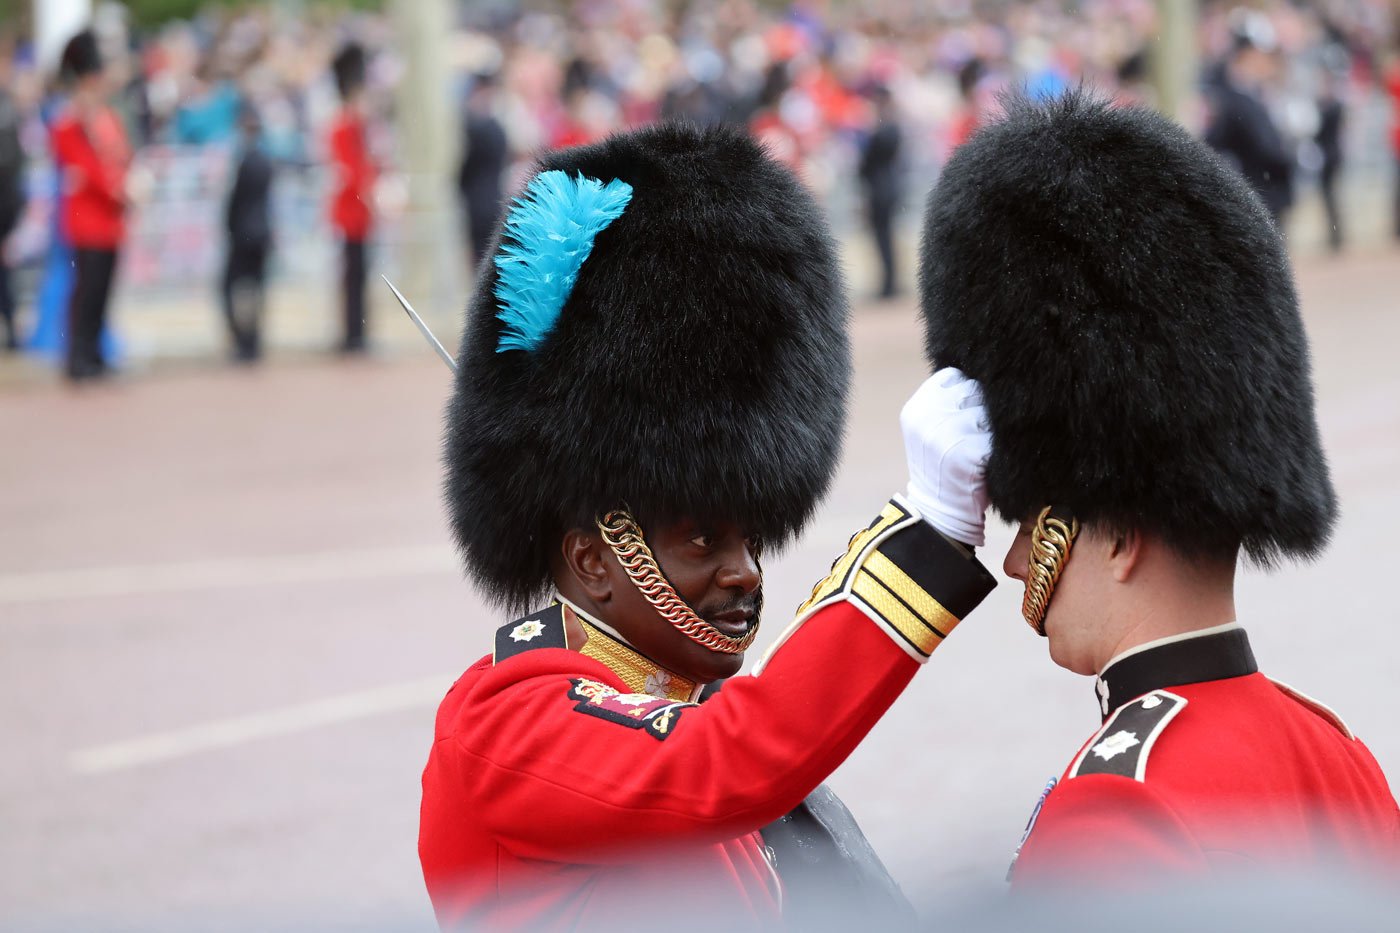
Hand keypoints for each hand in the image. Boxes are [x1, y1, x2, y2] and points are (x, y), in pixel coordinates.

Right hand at [899, 368, 991, 546]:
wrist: (939, 514)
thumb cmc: (941, 469)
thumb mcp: (930, 430)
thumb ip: (946, 402)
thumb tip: (985, 375)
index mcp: (916, 408)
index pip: (954, 376)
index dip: (968, 391)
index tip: (971, 411)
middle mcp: (927, 417)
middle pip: (974, 389)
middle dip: (984, 408)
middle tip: (982, 433)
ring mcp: (946, 435)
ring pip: (990, 411)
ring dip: (997, 427)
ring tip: (988, 446)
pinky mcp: (968, 454)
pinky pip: (999, 437)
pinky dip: (1004, 447)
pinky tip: (995, 459)